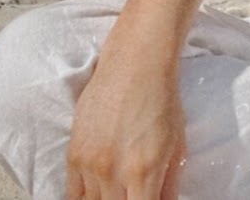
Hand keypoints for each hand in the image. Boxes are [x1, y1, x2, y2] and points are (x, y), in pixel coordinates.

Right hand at [65, 50, 185, 199]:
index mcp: (143, 170)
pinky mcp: (73, 154)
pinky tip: (100, 191)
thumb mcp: (176, 145)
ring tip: (119, 189)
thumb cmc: (162, 100)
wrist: (136, 64)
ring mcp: (89, 164)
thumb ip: (169, 185)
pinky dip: (86, 197)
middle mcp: (112, 171)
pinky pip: (73, 194)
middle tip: (134, 192)